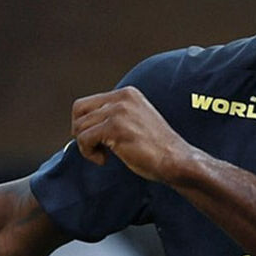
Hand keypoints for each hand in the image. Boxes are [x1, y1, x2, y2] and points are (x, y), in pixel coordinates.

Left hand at [70, 87, 193, 183]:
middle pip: (79, 112)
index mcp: (127, 94)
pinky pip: (84, 139)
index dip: (85, 124)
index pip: (87, 103)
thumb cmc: (158, 149)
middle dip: (82, 133)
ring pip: (79, 126)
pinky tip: (104, 159)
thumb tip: (85, 124)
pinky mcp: (115, 128)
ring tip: (103, 155)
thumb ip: (115, 116)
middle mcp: (122, 98)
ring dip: (86, 146)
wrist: (177, 161)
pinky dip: (88, 153)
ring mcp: (118, 112)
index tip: (98, 140)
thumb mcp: (136, 122)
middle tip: (96, 147)